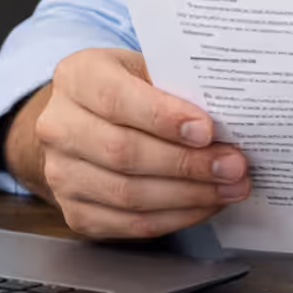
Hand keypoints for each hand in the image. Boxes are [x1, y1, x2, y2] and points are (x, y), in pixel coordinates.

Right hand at [9, 47, 250, 238]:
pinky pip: (129, 224)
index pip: (116, 100)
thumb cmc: (130, 88)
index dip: (164, 117)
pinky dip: (175, 218)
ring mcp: (61, 173)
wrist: (89, 120)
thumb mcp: (148, 68)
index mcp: (78, 77)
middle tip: (233, 165)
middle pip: (123, 153)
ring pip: (128, 194)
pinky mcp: (74, 212)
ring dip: (188, 195)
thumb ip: (178, 86)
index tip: (206, 130)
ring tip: (230, 188)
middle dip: (187, 163)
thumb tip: (228, 117)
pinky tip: (205, 205)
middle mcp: (59, 126)